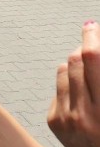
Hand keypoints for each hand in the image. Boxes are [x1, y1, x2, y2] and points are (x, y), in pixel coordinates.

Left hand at [48, 21, 99, 146]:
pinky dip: (70, 82)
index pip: (93, 60)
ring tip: (90, 70)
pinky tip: (83, 94)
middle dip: (84, 47)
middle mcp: (83, 113)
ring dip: (76, 63)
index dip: (92, 38)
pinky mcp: (52, 121)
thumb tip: (94, 48)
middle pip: (76, 62)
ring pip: (64, 70)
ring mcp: (64, 118)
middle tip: (92, 39)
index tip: (92, 25)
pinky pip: (59, 88)